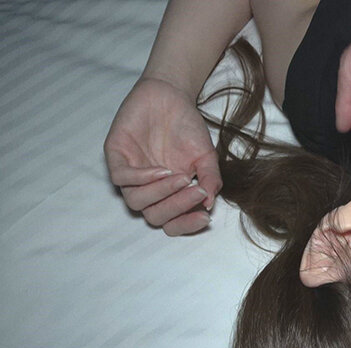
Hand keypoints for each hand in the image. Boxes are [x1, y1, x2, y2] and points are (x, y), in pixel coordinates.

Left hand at [104, 77, 221, 235]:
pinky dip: (142, 178)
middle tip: (196, 191)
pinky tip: (162, 170)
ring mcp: (131, 174)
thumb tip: (209, 203)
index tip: (205, 217)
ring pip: (136, 202)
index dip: (186, 225)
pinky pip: (122, 179)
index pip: (173, 222)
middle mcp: (148, 189)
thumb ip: (210, 179)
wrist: (170, 96)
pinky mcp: (116, 157)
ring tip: (180, 177)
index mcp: (169, 193)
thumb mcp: (206, 156)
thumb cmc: (187, 127)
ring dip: (160, 193)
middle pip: (154, 216)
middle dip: (177, 208)